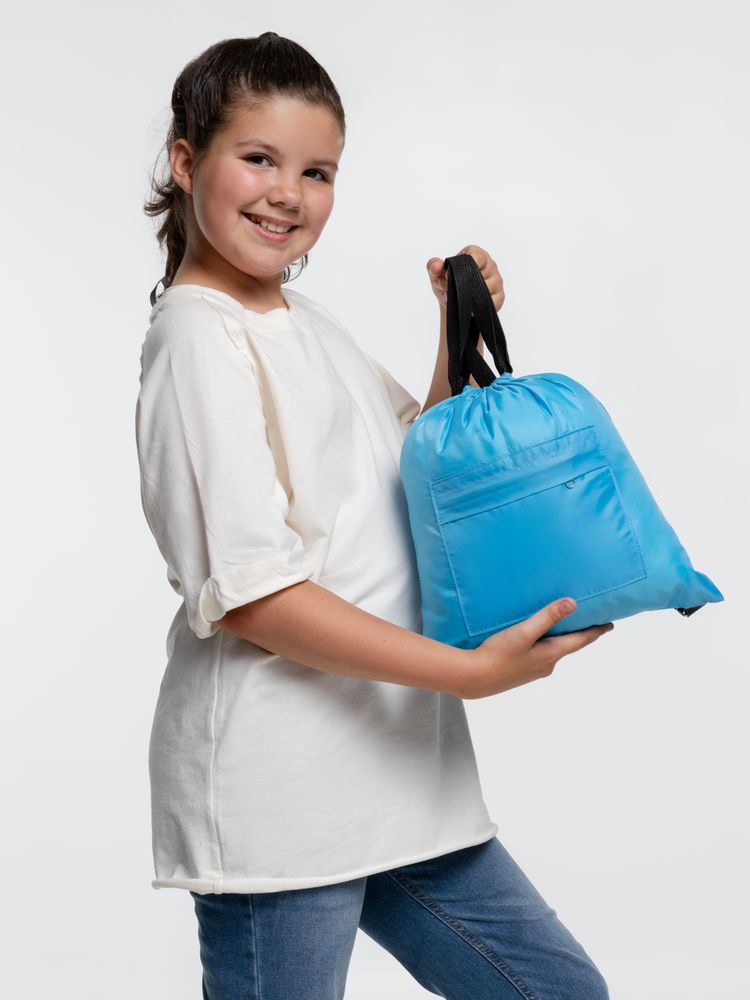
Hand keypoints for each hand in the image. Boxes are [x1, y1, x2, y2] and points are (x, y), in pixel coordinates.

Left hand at [426, 244, 504, 311]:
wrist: (453, 301)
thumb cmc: (447, 283)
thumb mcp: (436, 274)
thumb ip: (433, 266)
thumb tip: (437, 265)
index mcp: (477, 254)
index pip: (478, 257)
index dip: (464, 267)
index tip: (450, 275)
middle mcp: (490, 265)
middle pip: (480, 276)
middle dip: (462, 286)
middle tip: (449, 291)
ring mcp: (497, 281)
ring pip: (485, 290)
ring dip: (469, 297)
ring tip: (458, 298)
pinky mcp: (500, 296)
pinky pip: (492, 303)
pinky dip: (478, 307)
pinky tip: (468, 307)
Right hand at [456, 597, 614, 699]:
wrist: (473, 678)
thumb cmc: (498, 654)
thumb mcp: (523, 632)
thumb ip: (547, 617)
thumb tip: (572, 603)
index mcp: (551, 654)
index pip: (581, 640)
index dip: (596, 631)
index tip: (610, 624)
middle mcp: (547, 664)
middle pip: (569, 645)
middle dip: (578, 632)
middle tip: (587, 618)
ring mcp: (534, 670)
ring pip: (553, 650)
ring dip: (560, 637)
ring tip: (561, 624)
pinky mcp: (521, 671)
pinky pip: (540, 654)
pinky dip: (544, 643)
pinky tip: (534, 638)